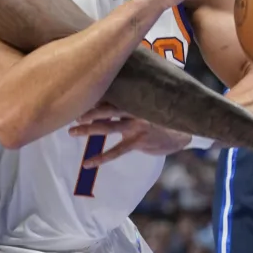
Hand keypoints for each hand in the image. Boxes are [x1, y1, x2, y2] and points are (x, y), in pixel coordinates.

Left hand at [68, 103, 192, 166]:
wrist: (182, 133)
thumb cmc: (160, 117)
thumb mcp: (147, 104)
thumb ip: (130, 99)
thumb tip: (108, 89)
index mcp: (135, 99)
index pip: (111, 94)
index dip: (94, 95)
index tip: (77, 94)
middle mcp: (135, 110)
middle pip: (106, 108)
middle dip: (87, 110)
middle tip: (70, 112)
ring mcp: (137, 126)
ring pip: (108, 127)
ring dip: (88, 129)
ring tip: (72, 131)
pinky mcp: (139, 141)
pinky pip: (117, 151)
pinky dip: (101, 158)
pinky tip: (87, 163)